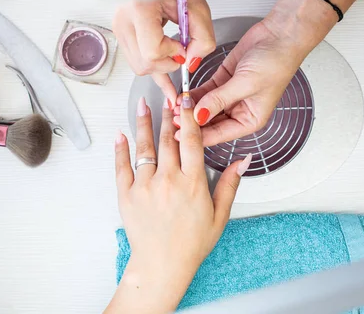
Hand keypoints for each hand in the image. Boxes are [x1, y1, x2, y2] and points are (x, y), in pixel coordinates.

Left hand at [105, 96, 251, 313]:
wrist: (162, 265)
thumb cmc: (191, 244)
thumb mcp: (219, 215)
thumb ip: (230, 184)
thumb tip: (243, 160)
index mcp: (192, 182)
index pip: (190, 140)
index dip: (188, 117)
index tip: (186, 100)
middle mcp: (167, 180)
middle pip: (166, 139)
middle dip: (167, 115)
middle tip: (167, 97)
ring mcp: (144, 186)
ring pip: (144, 147)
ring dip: (143, 123)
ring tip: (143, 104)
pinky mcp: (126, 195)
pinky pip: (121, 166)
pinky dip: (120, 148)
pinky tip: (120, 134)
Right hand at [112, 0, 215, 107]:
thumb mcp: (196, 4)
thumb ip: (202, 36)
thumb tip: (193, 60)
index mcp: (140, 8)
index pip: (152, 51)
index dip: (172, 53)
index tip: (183, 44)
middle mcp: (124, 20)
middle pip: (144, 64)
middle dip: (168, 64)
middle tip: (182, 51)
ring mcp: (119, 27)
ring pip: (138, 66)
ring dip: (160, 66)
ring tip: (175, 58)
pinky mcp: (120, 31)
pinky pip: (135, 59)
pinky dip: (152, 64)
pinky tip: (163, 69)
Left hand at [172, 18, 311, 146]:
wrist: (281, 34)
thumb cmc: (276, 61)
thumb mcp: (246, 84)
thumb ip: (219, 100)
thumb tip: (198, 115)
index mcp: (250, 120)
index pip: (219, 134)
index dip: (198, 135)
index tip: (180, 134)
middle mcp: (240, 111)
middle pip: (209, 123)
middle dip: (191, 121)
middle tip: (173, 119)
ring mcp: (230, 95)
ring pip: (204, 107)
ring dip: (189, 107)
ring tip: (174, 107)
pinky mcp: (223, 80)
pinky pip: (204, 91)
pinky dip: (192, 93)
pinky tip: (180, 95)